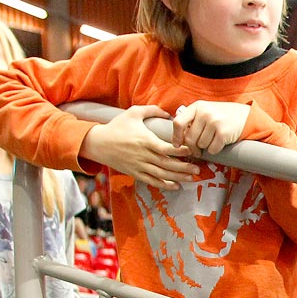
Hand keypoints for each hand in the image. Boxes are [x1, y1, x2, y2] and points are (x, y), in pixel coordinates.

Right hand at [81, 105, 197, 189]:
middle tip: (198, 170)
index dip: (179, 151)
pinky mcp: (134, 173)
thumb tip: (170, 113)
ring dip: (177, 178)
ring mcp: (139, 165)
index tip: (191, 151)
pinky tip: (175, 186)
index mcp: (145, 140)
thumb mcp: (133, 113)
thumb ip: (152, 110)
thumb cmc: (117, 126)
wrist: (98, 143)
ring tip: (192, 178)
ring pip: (161, 174)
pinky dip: (164, 185)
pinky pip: (151, 181)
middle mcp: (143, 155)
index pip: (165, 148)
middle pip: (167, 164)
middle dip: (184, 168)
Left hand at [171, 101, 250, 155]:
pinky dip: (214, 150)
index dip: (176, 136)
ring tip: (211, 142)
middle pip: (190, 138)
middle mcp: (205, 113)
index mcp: (197, 106)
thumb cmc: (222, 116)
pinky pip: (212, 149)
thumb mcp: (205, 111)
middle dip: (192, 148)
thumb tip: (178, 137)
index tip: (177, 144)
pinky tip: (219, 144)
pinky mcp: (224, 133)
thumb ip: (191, 119)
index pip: (178, 123)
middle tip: (196, 151)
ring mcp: (215, 122)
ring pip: (201, 145)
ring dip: (205, 148)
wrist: (245, 116)